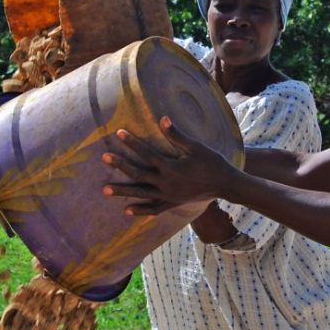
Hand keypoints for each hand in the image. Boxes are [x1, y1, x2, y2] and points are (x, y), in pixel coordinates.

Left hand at [101, 117, 234, 214]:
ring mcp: (168, 195)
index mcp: (170, 167)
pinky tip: (127, 211)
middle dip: (120, 165)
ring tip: (105, 190)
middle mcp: (165, 183)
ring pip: (141, 194)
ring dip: (123, 192)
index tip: (119, 133)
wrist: (226, 184)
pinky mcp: (173, 203)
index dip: (132, 142)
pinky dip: (140, 211)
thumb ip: (177, 135)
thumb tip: (162, 119)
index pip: (146, 152)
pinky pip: (154, 209)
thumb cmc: (212, 162)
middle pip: (138, 174)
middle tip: (104, 158)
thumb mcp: (196, 147)